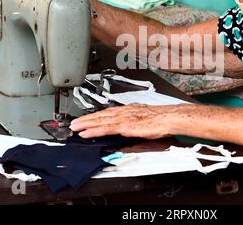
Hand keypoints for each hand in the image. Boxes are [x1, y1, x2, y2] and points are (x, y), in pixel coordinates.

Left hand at [70, 103, 192, 138]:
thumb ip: (134, 120)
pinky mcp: (125, 126)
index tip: (86, 119)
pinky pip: (106, 129)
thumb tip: (129, 125)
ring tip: (75, 128)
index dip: (95, 116)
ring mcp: (123, 118)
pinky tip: (86, 133)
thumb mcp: (144, 117)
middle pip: (100, 115)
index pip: (107, 112)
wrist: (169, 117)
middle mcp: (123, 112)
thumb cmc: (161, 119)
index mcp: (128, 110)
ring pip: (100, 121)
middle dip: (86, 119)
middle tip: (73, 123)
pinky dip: (94, 130)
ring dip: (86, 124)